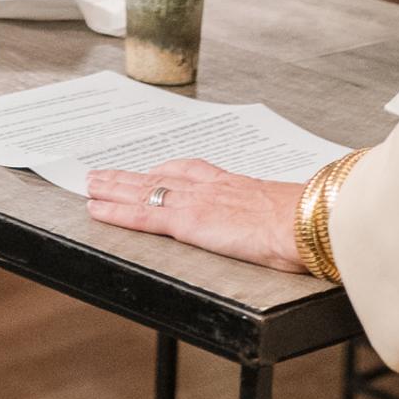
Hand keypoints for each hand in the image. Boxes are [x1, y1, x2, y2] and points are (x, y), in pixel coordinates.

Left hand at [83, 159, 307, 271]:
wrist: (306, 222)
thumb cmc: (308, 222)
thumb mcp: (288, 214)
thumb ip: (274, 218)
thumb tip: (285, 230)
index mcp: (235, 184)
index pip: (191, 171)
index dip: (166, 170)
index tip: (152, 168)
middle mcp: (209, 187)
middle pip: (160, 176)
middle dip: (131, 175)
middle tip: (106, 173)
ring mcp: (195, 202)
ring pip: (143, 190)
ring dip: (112, 187)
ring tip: (90, 185)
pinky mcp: (186, 222)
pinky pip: (141, 215)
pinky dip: (114, 211)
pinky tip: (95, 210)